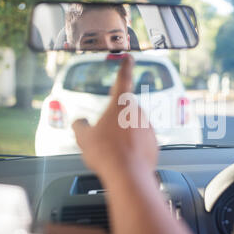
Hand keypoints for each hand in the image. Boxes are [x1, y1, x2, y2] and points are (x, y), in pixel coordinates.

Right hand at [72, 55, 157, 185]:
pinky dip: (134, 147)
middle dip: (116, 122)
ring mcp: (148, 127)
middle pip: (124, 112)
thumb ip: (80, 126)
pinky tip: (125, 158)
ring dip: (125, 135)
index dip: (125, 67)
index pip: (123, 79)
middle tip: (105, 138)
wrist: (128, 175)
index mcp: (121, 104)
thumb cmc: (106, 153)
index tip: (129, 57)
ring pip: (133, 128)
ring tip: (114, 152)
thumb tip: (79, 122)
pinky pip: (141, 141)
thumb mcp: (84, 138)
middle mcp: (138, 112)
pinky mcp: (155, 143)